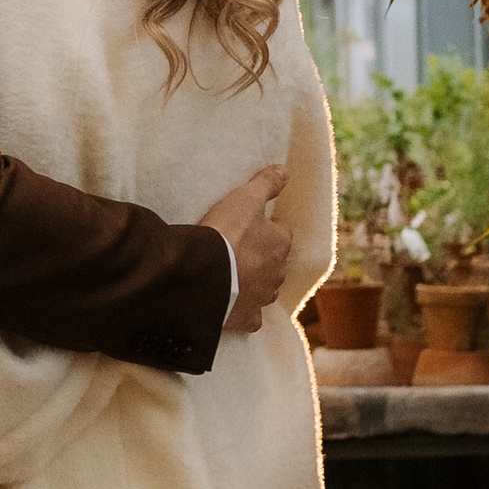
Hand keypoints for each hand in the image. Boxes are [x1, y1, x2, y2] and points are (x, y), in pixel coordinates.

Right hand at [205, 161, 290, 335]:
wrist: (202, 275)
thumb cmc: (226, 234)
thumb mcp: (245, 198)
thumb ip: (266, 183)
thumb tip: (286, 170)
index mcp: (281, 244)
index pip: (282, 232)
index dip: (267, 227)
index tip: (250, 225)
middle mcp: (278, 273)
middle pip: (276, 262)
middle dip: (263, 257)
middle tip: (238, 249)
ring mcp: (263, 298)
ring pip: (267, 289)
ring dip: (255, 283)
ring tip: (234, 275)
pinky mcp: (246, 318)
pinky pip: (252, 317)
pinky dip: (246, 312)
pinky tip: (234, 305)